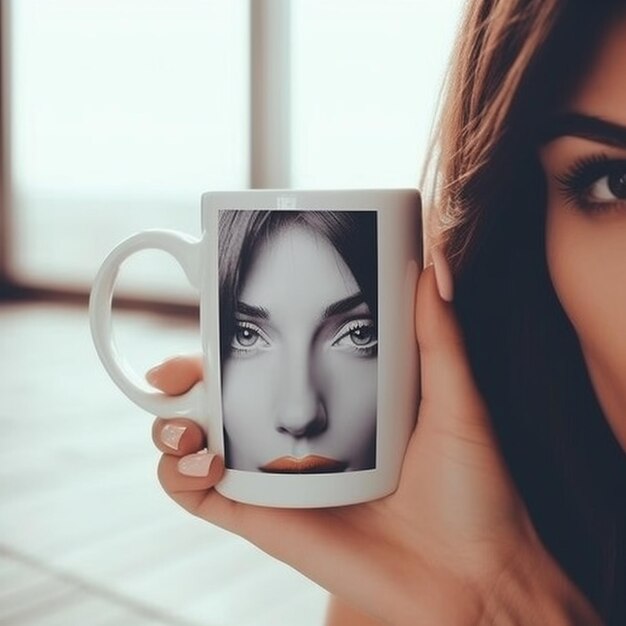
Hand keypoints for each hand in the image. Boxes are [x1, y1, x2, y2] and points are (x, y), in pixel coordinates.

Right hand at [148, 265, 600, 624]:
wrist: (473, 579)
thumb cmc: (473, 494)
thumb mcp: (456, 401)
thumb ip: (438, 335)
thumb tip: (432, 266)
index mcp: (332, 403)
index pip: (267, 361)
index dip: (229, 339)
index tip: (210, 314)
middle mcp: (296, 438)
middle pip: (218, 398)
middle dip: (181, 378)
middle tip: (171, 370)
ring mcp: (275, 480)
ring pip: (195, 443)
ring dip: (168, 425)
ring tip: (187, 421)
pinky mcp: (263, 520)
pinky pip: (198, 496)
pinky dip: (179, 474)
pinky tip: (207, 458)